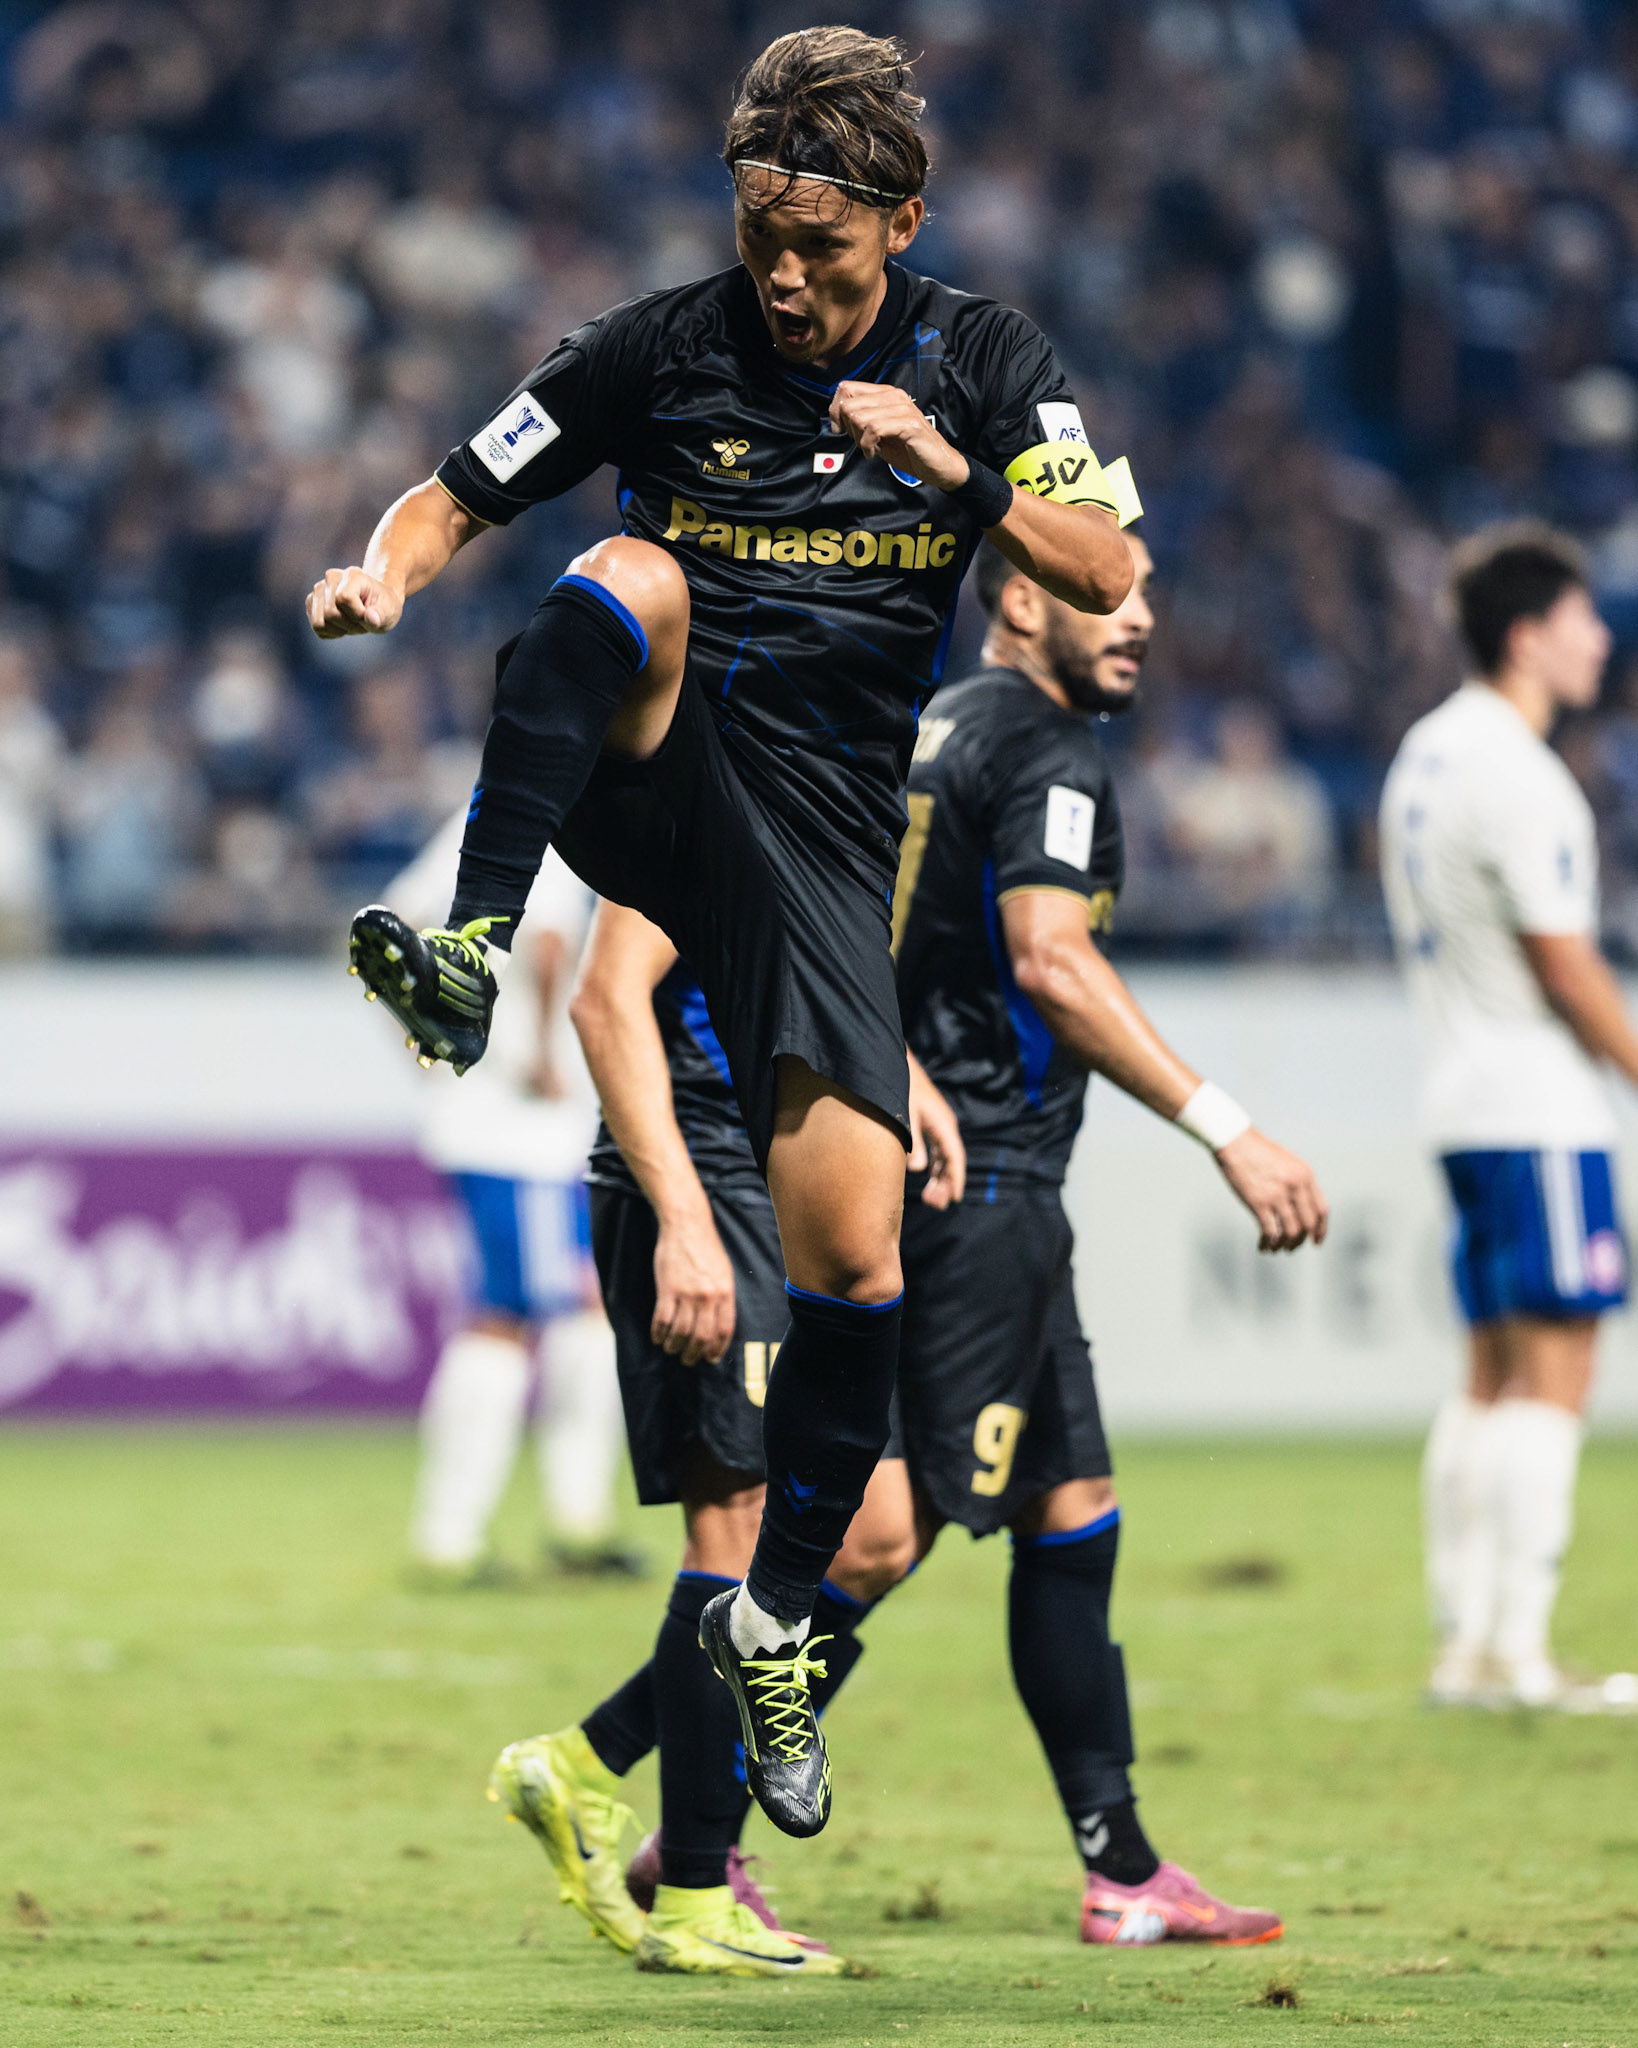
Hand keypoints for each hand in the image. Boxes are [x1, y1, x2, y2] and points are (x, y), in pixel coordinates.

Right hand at [306, 566, 403, 638]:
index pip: (343, 598)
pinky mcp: (312, 602)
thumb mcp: (390, 611)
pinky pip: (318, 628)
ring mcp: (319, 589)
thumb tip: (372, 620)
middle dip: (349, 625)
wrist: (374, 603)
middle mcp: (331, 577)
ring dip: (339, 629)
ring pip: (319, 622)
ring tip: (352, 622)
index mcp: (352, 574)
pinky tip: (342, 624)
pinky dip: (332, 632)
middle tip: (362, 622)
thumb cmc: (383, 606)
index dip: (356, 614)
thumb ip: (381, 615)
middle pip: (330, 613)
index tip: (369, 615)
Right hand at [652, 1204, 736, 1364]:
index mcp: (725, 1293)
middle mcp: (708, 1296)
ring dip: (675, 1346)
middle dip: (694, 1354)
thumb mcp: (724, 1272)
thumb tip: (719, 1326)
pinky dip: (658, 1333)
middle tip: (688, 1359)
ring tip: (672, 1348)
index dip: (717, 1349)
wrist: (687, 1225)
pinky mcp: (667, 1289)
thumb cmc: (706, 1249)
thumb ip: (723, 1299)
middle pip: (702, 1337)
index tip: (711, 1358)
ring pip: (680, 1333)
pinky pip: (662, 1320)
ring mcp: (687, 1293)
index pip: (724, 1331)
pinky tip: (657, 1337)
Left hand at [829, 381, 970, 492]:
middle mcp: (893, 396)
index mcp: (885, 394)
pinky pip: (873, 429)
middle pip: (849, 403)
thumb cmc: (908, 449)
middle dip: (847, 428)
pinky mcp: (908, 424)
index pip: (846, 388)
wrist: (938, 464)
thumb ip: (860, 422)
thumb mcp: (878, 433)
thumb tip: (836, 420)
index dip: (835, 410)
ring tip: (869, 448)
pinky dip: (867, 445)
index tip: (839, 429)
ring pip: (859, 416)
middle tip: (859, 442)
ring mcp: (902, 408)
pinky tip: (873, 453)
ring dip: (858, 438)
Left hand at [907, 1052, 966, 1209]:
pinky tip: (927, 1176)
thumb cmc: (899, 1088)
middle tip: (935, 1204)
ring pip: (944, 1156)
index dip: (956, 1179)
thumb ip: (913, 1143)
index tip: (955, 1198)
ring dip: (940, 1176)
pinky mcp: (929, 1121)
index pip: (955, 1157)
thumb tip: (919, 1169)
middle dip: (946, 1183)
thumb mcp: (905, 1116)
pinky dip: (934, 1165)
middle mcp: (944, 1125)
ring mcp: (938, 1123)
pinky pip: (937, 1149)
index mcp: (943, 1124)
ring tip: (930, 1197)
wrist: (892, 1063)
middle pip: (951, 1160)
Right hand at [1214, 1129, 1327, 1252]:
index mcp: (1306, 1175)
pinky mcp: (1258, 1202)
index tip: (1316, 1242)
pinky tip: (1263, 1247)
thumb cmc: (1257, 1150)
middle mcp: (1296, 1186)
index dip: (1321, 1230)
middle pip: (1308, 1224)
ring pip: (1291, 1232)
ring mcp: (1278, 1195)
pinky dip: (1268, 1243)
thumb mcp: (1287, 1162)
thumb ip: (1297, 1182)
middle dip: (1301, 1241)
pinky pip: (1270, 1232)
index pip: (1322, 1210)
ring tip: (1277, 1249)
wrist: (1235, 1141)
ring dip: (1285, 1245)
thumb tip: (1300, 1208)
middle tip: (1292, 1248)